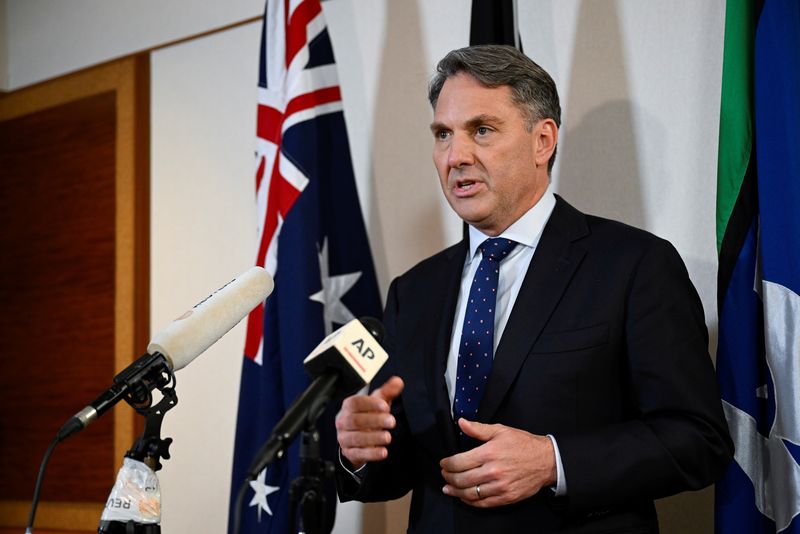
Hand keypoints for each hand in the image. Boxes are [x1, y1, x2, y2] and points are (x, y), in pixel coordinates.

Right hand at [335, 376, 403, 469]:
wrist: (356, 437)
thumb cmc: (367, 415)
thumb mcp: (377, 402)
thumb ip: (387, 392)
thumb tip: (398, 381)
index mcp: (348, 406)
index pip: (355, 403)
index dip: (370, 404)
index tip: (385, 406)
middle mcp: (343, 421)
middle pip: (355, 420)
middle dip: (374, 421)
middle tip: (391, 421)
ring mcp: (344, 438)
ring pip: (356, 438)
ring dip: (373, 438)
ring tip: (388, 437)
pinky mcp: (349, 452)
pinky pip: (358, 454)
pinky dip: (371, 454)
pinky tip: (383, 452)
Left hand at [439, 418, 556, 507]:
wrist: (546, 461)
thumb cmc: (523, 444)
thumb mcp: (501, 430)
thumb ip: (478, 429)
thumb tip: (461, 422)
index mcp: (489, 453)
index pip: (459, 462)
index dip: (447, 464)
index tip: (443, 464)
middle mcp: (493, 471)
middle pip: (462, 479)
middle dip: (448, 477)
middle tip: (444, 475)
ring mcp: (500, 486)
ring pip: (470, 493)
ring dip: (455, 491)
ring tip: (448, 488)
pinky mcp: (506, 497)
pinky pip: (483, 503)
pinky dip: (470, 501)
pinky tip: (464, 497)